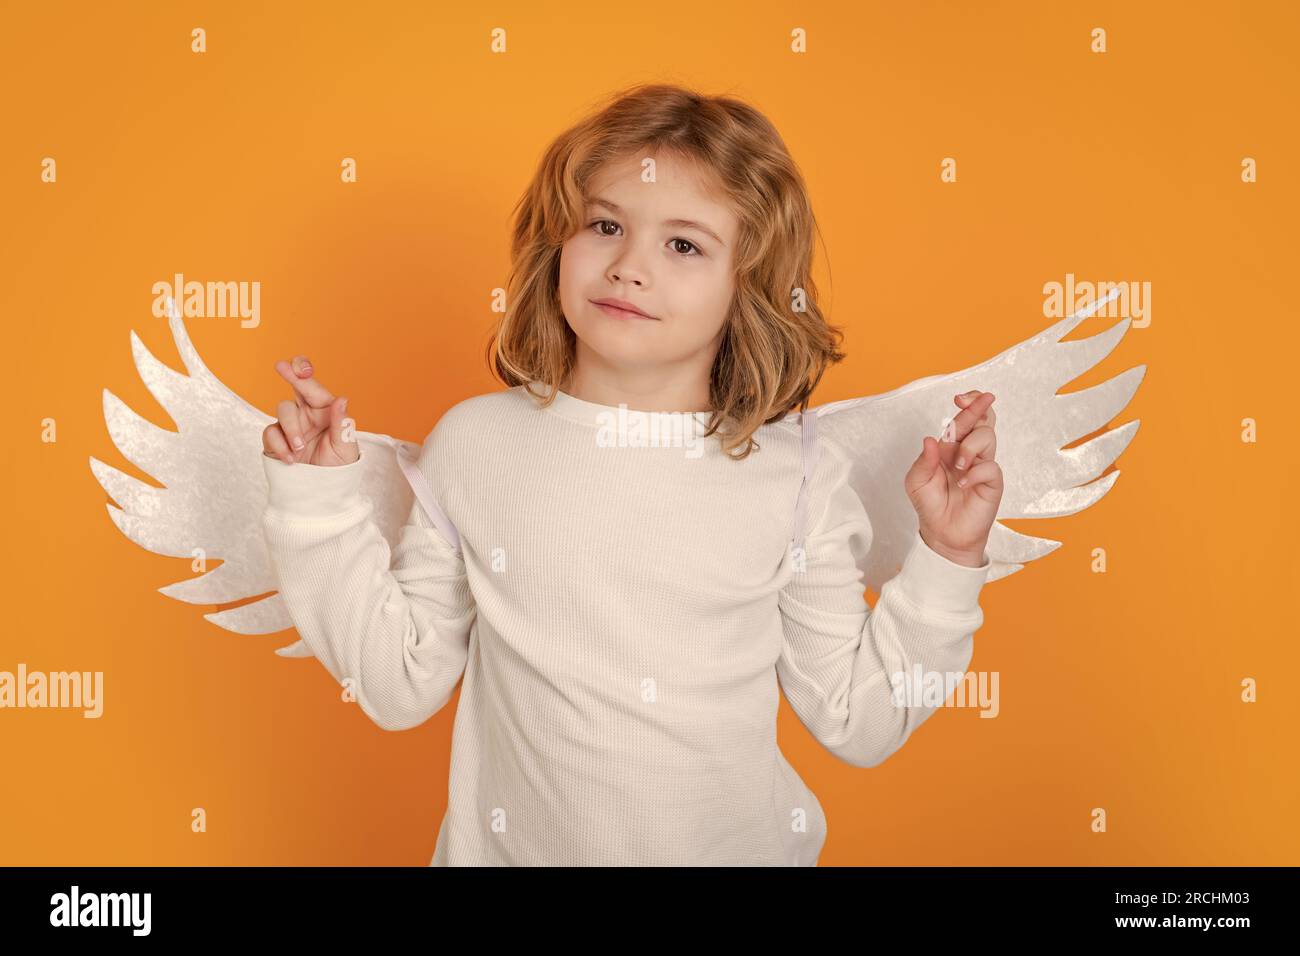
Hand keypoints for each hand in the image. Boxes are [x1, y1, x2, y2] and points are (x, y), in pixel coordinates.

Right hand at [260, 355, 357, 466]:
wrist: (320, 493)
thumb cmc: (338, 468)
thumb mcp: (345, 448)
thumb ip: (342, 424)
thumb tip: (342, 399)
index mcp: (326, 411)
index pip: (315, 387)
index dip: (304, 372)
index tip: (299, 367)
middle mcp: (307, 414)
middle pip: (295, 387)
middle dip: (289, 373)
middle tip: (280, 366)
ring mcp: (290, 426)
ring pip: (283, 411)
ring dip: (291, 429)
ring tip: (301, 449)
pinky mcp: (275, 440)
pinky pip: (271, 433)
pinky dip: (280, 445)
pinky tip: (291, 459)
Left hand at [903, 390, 1003, 566]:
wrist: (942, 533)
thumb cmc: (930, 505)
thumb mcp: (916, 482)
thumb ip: (923, 461)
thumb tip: (930, 439)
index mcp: (949, 447)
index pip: (962, 420)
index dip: (966, 404)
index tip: (959, 398)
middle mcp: (968, 452)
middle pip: (982, 420)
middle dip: (977, 407)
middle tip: (968, 403)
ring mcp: (982, 465)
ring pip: (987, 437)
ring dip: (970, 446)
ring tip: (957, 466)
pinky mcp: (992, 482)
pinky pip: (990, 467)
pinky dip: (975, 473)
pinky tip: (963, 484)